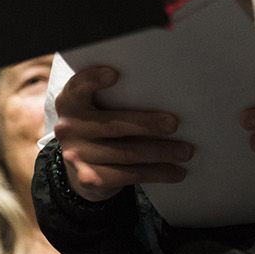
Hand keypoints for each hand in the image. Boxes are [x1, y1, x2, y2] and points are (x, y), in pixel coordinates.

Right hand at [51, 65, 192, 200]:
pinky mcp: (89, 179)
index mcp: (70, 101)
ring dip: (161, 153)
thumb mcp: (97, 107)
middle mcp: (68, 127)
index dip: (93, 79)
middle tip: (174, 124)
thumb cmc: (100, 125)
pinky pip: (129, 175)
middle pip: (113, 125)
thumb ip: (114, 98)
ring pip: (127, 153)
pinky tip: (176, 172)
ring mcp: (76, 155)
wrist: (80, 166)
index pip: (78, 86)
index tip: (115, 74)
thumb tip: (165, 95)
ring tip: (186, 151)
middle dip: (148, 124)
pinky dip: (157, 173)